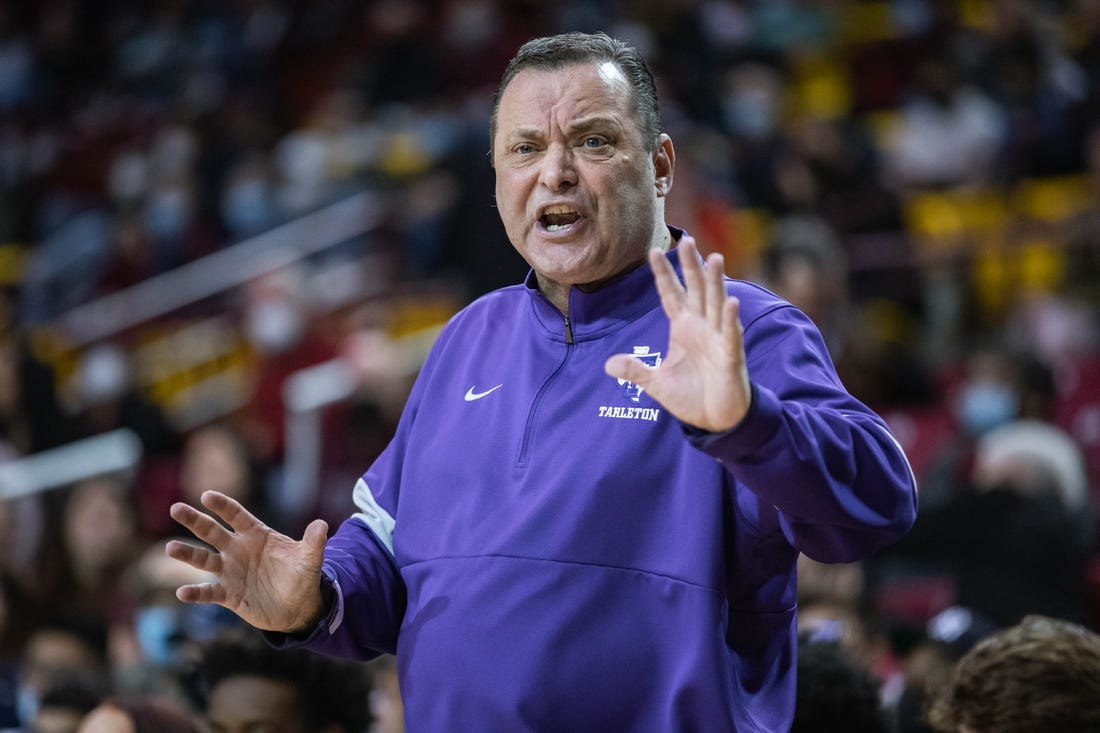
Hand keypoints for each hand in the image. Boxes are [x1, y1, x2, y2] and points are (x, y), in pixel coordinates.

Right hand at [166, 490, 329, 632]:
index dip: (223, 505)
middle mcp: (238, 550)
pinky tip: (182, 592)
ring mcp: (230, 571)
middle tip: (176, 508)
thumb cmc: (301, 576)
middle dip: (194, 520)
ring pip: (203, 559)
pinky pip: (208, 592)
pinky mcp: (228, 595)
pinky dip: (195, 593)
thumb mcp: (310, 560)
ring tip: (170, 547)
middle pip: (212, 531)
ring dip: (187, 553)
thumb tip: (322, 525)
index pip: (236, 515)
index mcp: (256, 535)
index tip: (206, 495)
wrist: (297, 607)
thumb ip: (313, 542)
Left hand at [604, 237, 750, 431]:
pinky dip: (730, 318)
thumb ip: (635, 371)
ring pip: (716, 304)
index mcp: (683, 328)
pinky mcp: (731, 355)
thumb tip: (608, 365)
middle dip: (691, 266)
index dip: (664, 274)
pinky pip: (730, 333)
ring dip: (716, 282)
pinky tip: (730, 301)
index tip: (654, 251)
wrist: (715, 420)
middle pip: (696, 290)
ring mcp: (718, 338)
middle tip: (687, 239)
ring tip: (715, 258)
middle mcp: (701, 327)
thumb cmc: (690, 397)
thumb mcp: (656, 384)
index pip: (671, 295)